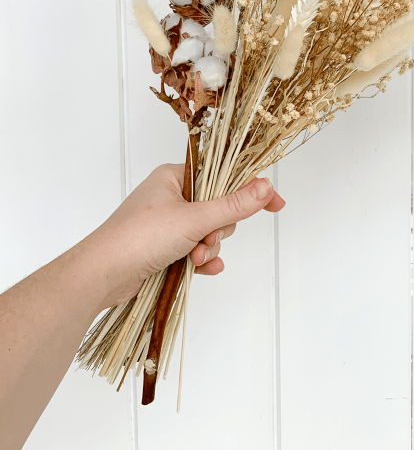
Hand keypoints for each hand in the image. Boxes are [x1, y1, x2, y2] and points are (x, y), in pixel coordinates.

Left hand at [86, 164, 285, 308]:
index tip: (275, 204)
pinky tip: (202, 270)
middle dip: (217, 229)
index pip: (221, 176)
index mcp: (174, 177)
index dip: (248, 190)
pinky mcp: (161, 247)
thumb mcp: (194, 219)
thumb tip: (265, 187)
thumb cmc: (140, 237)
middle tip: (207, 240)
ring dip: (207, 247)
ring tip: (195, 259)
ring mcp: (165, 223)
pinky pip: (193, 249)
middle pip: (216, 208)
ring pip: (206, 232)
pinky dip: (200, 260)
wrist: (102, 275)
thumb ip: (233, 205)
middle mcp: (169, 196)